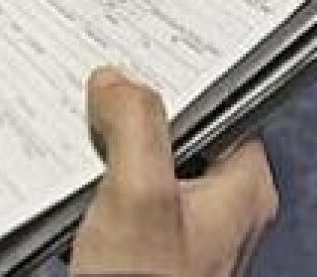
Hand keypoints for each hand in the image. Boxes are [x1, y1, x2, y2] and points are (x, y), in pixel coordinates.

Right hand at [71, 67, 278, 276]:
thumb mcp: (140, 193)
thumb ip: (135, 125)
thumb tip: (118, 83)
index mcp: (243, 189)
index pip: (222, 107)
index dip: (181, 80)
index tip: (142, 61)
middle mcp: (224, 211)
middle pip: (181, 135)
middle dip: (137, 118)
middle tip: (100, 99)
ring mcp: (189, 234)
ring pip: (150, 169)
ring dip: (113, 155)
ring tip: (80, 139)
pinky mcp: (153, 254)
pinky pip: (128, 204)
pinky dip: (101, 192)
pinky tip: (74, 188)